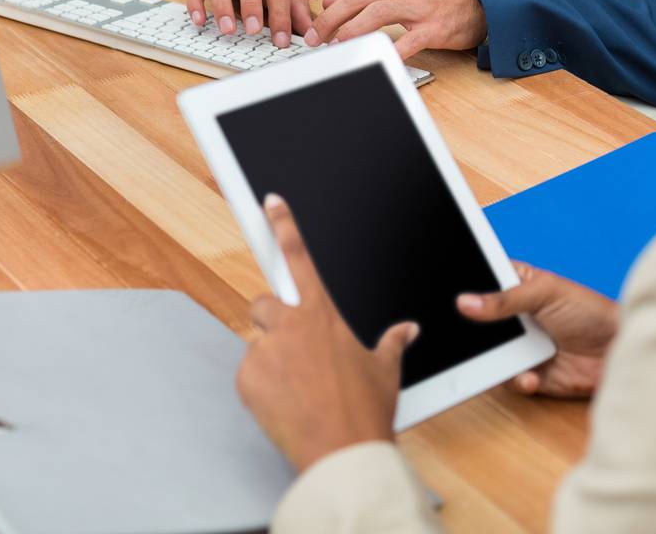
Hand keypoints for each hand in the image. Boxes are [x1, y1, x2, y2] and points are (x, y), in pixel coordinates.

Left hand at [237, 194, 418, 472]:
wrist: (343, 452)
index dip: (283, 225)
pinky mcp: (247, 379)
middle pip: (263, 303)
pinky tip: (282, 407)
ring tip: (293, 392)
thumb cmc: (365, 411)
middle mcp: (291, 324)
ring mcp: (266, 351)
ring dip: (269, 362)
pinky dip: (260, 390)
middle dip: (272, 321)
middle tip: (291, 353)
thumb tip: (408, 330)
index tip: (270, 203)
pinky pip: (248, 376)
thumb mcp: (385, 371)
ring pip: (257, 344)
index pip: (299, 256)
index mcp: (322, 313)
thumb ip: (392, 342)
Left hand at [291, 0, 486, 59]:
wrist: (479, 0)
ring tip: (334, 47)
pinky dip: (390, 52)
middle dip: (329, 18)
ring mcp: (418, 6)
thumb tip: (327, 2)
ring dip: (350, 31)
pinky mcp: (434, 28)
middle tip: (313, 36)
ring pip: (376, 13)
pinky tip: (376, 61)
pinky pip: (408, 41)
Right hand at [458, 262, 618, 399]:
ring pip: (491, 354)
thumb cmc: (590, 311)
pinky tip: (531, 377)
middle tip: (471, 335)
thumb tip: (466, 301)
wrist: (619, 353)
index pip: (483, 282)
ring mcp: (523, 346)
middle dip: (474, 331)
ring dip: (495, 359)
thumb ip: (504, 299)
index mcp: (518, 286)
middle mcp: (516, 317)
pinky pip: (510, 380)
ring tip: (509, 359)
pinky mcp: (532, 374)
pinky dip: (517, 380)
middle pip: (481, 323)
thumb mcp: (546, 294)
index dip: (466, 288)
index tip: (452, 298)